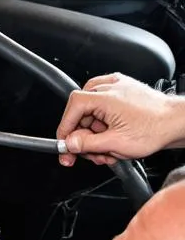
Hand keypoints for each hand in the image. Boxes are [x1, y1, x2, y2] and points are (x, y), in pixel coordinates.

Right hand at [55, 73, 184, 166]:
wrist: (178, 122)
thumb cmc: (155, 128)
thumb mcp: (116, 143)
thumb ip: (87, 143)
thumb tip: (68, 143)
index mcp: (106, 96)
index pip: (72, 107)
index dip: (65, 127)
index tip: (65, 143)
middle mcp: (110, 86)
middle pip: (81, 111)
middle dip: (83, 136)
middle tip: (88, 153)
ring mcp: (117, 87)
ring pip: (91, 111)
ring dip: (94, 133)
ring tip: (106, 148)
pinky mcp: (123, 91)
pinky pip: (102, 107)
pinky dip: (102, 123)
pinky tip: (110, 136)